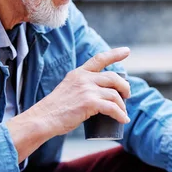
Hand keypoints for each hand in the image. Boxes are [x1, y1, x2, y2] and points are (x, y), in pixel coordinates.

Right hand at [6, 47, 130, 162]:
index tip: (126, 51)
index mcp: (78, 73)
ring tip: (123, 113)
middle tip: (127, 96)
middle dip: (124, 86)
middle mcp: (84, 78)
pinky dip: (120, 115)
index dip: (114, 54)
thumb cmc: (55, 109)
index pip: (99, 59)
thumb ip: (79, 87)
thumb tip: (95, 94)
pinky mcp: (89, 103)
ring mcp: (87, 90)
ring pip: (115, 94)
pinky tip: (123, 120)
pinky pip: (112, 108)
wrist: (44, 118)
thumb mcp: (67, 89)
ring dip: (122, 105)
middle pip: (113, 77)